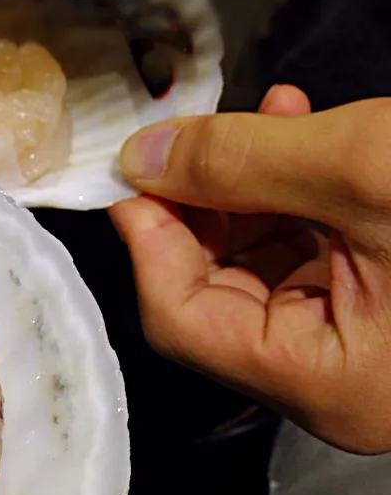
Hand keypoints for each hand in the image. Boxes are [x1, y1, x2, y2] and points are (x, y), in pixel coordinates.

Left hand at [111, 87, 390, 454]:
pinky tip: (302, 123)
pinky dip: (299, 188)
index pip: (183, 319)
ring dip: (251, 183)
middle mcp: (341, 377)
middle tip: (187, 130)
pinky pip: (319, 247)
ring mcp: (371, 340)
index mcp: (328, 382)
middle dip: (200, 201)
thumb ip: (238, 163)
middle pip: (218, 289)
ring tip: (262, 112)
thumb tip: (141, 156)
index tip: (128, 165)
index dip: (145, 237)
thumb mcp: (361, 169)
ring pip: (266, 260)